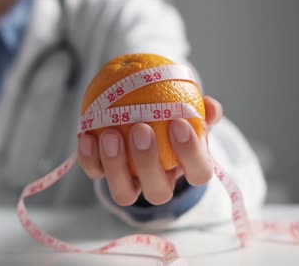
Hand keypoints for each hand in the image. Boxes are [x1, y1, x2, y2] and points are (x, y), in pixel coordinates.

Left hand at [77, 96, 222, 205]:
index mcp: (185, 169)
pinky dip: (89, 157)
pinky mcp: (103, 175)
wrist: (139, 118)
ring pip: (123, 193)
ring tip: (110, 133)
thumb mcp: (187, 109)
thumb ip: (201, 107)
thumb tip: (211, 106)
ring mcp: (129, 184)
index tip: (179, 122)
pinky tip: (86, 134)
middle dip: (148, 163)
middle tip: (141, 129)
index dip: (191, 153)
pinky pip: (94, 172)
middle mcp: (158, 184)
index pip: (199, 172)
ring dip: (115, 166)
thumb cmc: (170, 115)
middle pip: (157, 191)